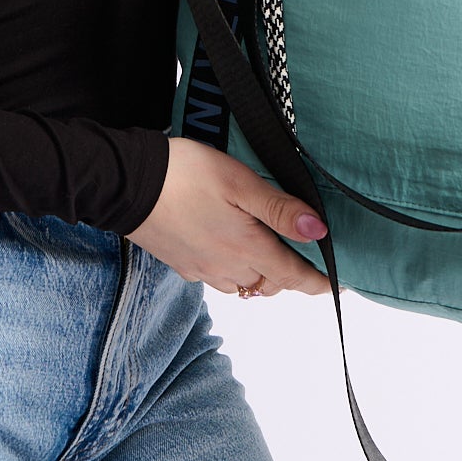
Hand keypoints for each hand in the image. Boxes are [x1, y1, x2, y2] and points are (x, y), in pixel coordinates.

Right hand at [126, 136, 331, 297]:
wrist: (126, 184)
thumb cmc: (185, 175)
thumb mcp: (240, 182)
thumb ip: (279, 208)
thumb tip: (317, 231)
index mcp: (246, 247)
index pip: (293, 276)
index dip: (318, 282)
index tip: (335, 284)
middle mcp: (226, 266)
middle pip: (270, 284)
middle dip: (290, 277)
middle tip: (305, 263)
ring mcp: (201, 269)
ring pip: (242, 285)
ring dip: (260, 277)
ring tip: (270, 258)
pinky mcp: (181, 265)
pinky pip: (216, 279)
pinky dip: (232, 272)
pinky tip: (228, 252)